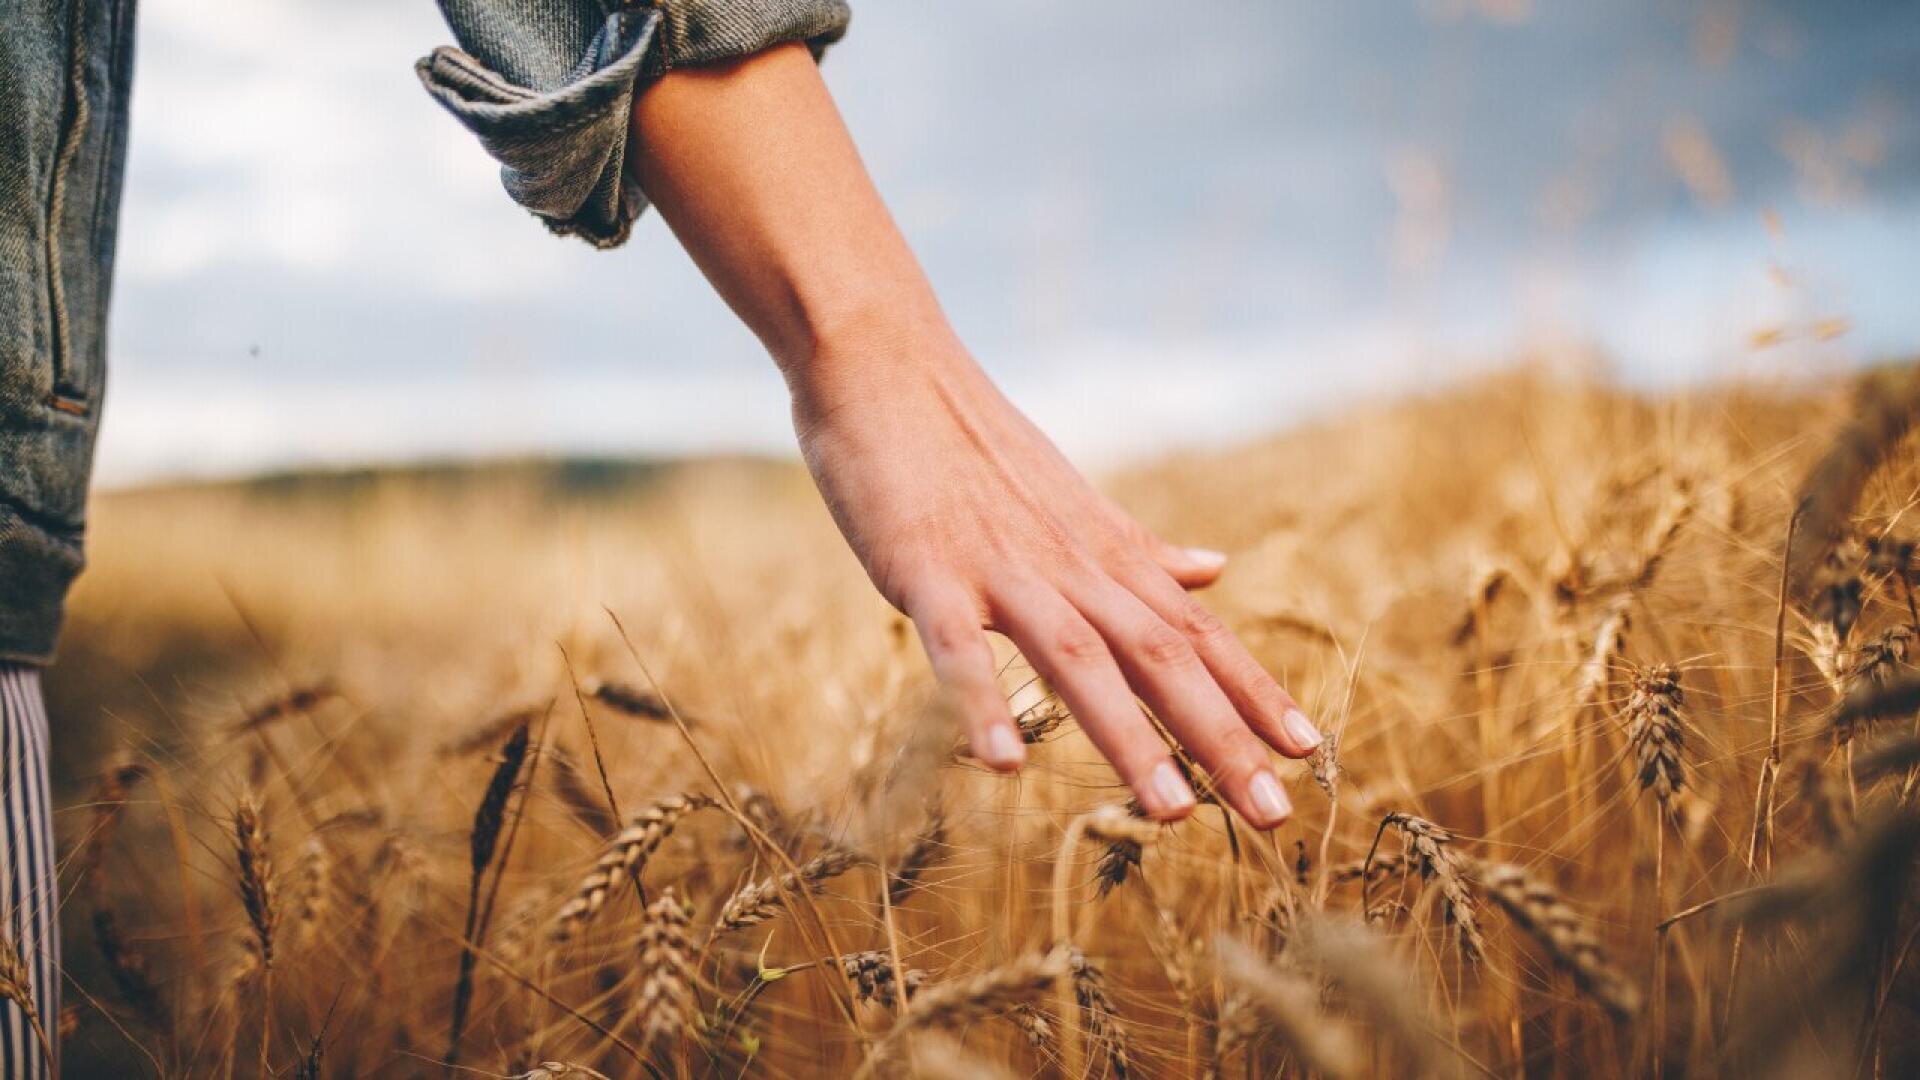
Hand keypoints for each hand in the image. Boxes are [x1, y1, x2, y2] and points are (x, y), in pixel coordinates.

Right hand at [629, 45, 1318, 825]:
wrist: (887, 363)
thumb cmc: (973, 443)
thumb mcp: (1072, 501)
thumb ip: (1140, 550)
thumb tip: (1217, 569)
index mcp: (1105, 554)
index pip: (1196, 632)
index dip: (1254, 692)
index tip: (1309, 754)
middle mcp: (1070, 565)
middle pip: (1160, 657)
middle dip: (1221, 736)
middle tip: (1274, 813)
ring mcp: (1000, 569)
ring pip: (1077, 659)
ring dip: (1126, 736)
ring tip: (1171, 812)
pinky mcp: (927, 571)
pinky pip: (957, 647)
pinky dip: (982, 702)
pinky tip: (1003, 766)